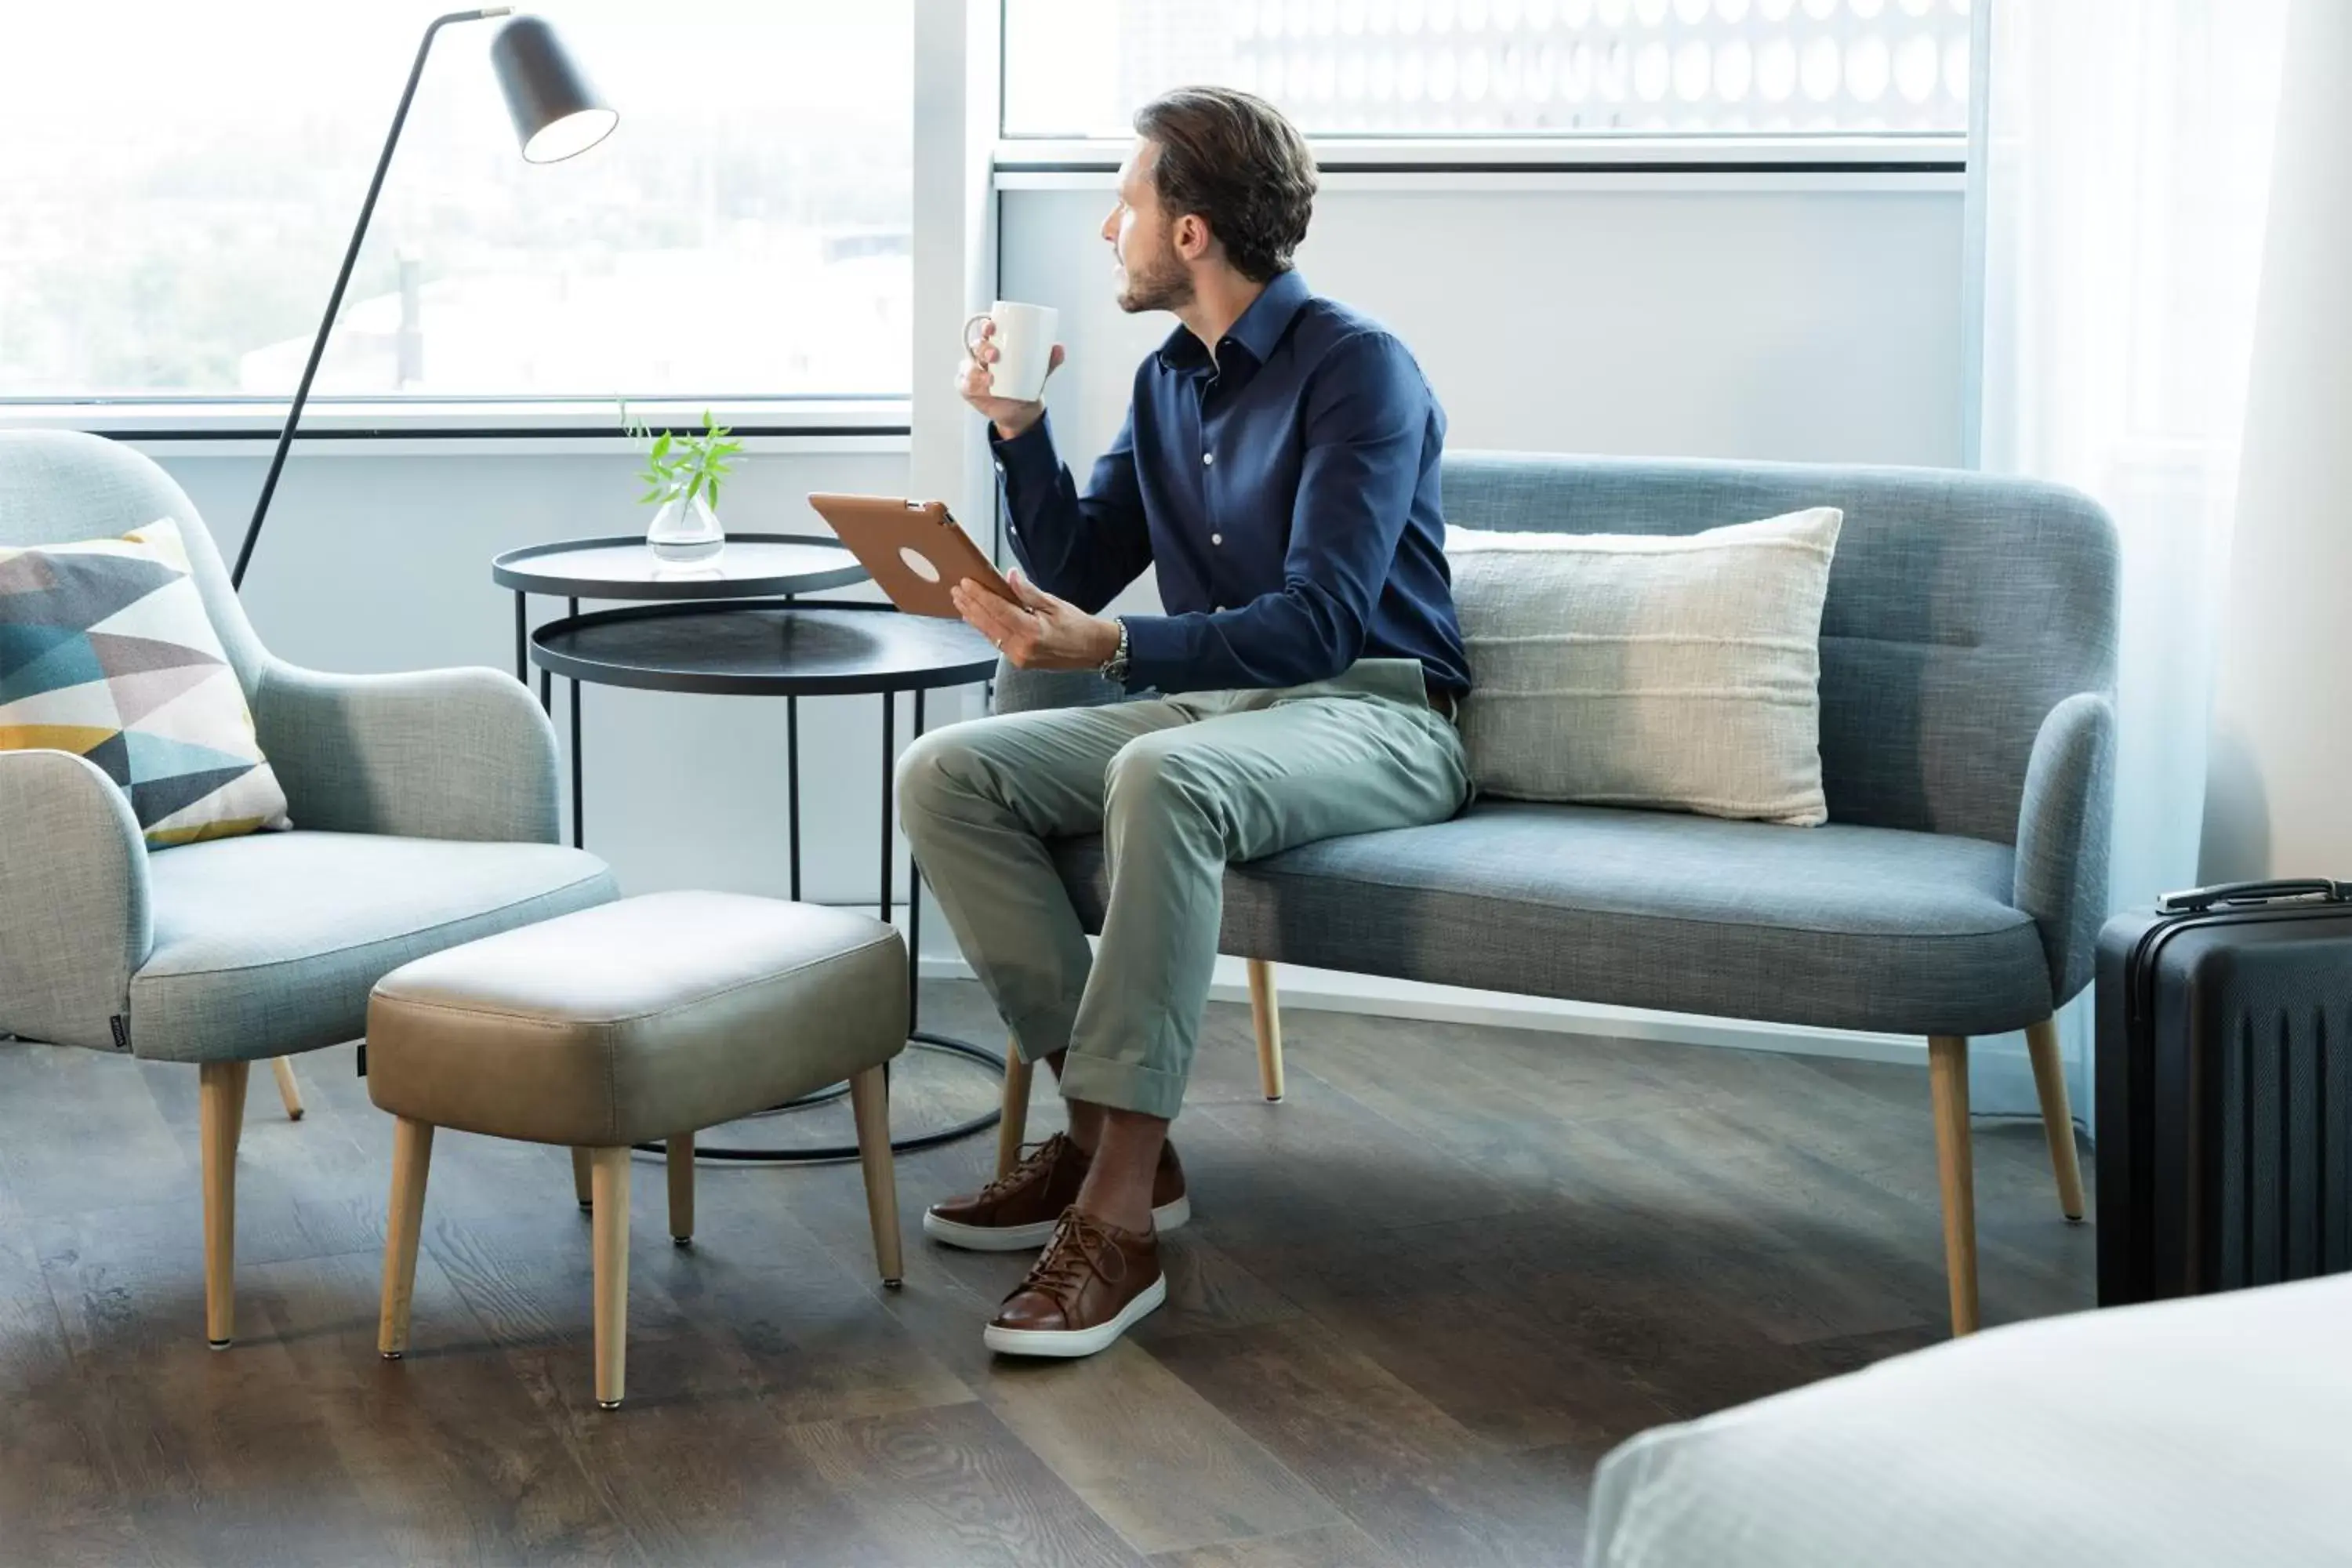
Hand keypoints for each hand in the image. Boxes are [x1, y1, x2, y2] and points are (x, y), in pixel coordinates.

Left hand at [953, 569, 1120, 670]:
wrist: (1092, 650)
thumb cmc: (1077, 626)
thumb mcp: (1054, 604)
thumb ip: (1029, 592)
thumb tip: (1009, 576)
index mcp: (1032, 632)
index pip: (998, 610)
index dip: (980, 596)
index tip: (966, 583)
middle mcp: (1022, 648)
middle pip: (988, 623)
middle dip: (971, 605)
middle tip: (956, 590)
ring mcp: (1019, 658)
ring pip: (989, 634)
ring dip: (974, 617)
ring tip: (961, 602)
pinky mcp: (1019, 662)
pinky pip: (997, 642)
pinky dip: (985, 628)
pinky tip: (976, 619)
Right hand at [959, 320, 1066, 440]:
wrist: (1021, 410)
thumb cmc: (1027, 384)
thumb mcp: (1040, 372)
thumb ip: (1049, 361)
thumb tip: (1059, 348)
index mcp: (996, 345)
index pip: (987, 331)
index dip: (986, 326)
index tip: (992, 327)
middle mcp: (982, 356)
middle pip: (977, 346)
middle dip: (983, 348)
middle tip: (995, 356)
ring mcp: (973, 372)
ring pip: (969, 366)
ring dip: (976, 370)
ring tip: (990, 378)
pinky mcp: (968, 388)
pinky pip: (964, 384)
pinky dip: (970, 384)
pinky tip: (979, 386)